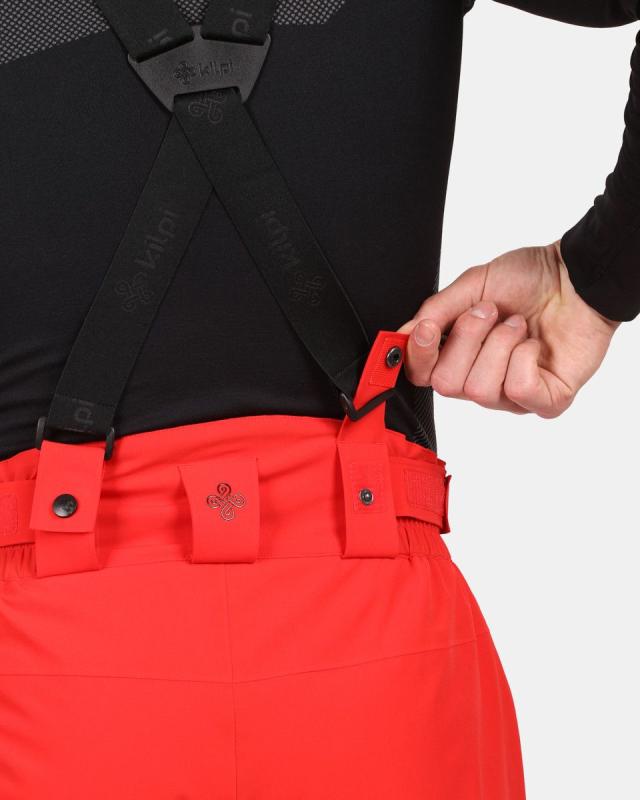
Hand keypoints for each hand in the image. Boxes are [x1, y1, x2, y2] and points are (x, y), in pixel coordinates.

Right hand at [399, 242, 620, 416]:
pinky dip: (524, 358)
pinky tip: (535, 344)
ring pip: (481, 389)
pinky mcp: (546, 400)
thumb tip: (402, 333)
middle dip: (467, 340)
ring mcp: (512, 396)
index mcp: (459, 356)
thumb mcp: (473, 285)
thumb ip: (435, 311)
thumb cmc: (530, 280)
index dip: (417, 356)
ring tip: (518, 325)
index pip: (421, 375)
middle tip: (489, 312)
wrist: (578, 276)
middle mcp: (481, 380)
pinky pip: (518, 389)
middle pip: (446, 385)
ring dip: (500, 345)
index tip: (425, 329)